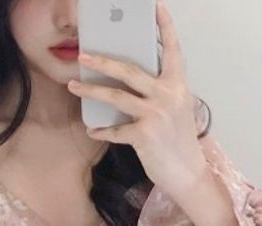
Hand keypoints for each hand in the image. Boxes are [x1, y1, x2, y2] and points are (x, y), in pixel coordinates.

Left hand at [67, 0, 206, 200]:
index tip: (155, 5)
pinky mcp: (144, 135)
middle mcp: (168, 95)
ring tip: (73, 85)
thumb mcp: (176, 108)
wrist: (188, 173)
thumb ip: (161, 90)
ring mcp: (156, 114)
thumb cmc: (179, 141)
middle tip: (83, 54)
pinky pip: (116, 130)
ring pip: (116, 96)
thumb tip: (132, 78)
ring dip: (91, 90)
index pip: (172, 49)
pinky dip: (102, 131)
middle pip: (129, 70)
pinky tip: (92, 130)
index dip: (164, 26)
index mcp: (178, 84)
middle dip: (102, 61)